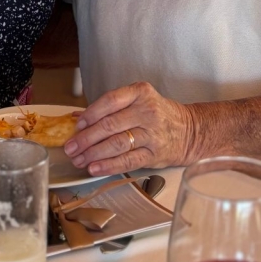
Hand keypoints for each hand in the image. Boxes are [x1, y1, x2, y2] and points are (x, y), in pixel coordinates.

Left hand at [63, 81, 194, 175]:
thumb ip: (109, 107)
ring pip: (117, 144)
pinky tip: (95, 169)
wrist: (189, 130)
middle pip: (110, 125)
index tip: (77, 126)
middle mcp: (146, 111)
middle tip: (71, 147)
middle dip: (86, 138)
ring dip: (94, 154)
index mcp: (140, 92)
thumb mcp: (137, 101)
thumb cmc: (157, 114)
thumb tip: (76, 117)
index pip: (110, 101)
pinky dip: (109, 166)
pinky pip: (128, 161)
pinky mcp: (154, 154)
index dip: (91, 114)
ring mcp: (151, 133)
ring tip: (79, 160)